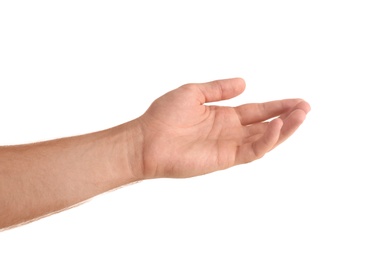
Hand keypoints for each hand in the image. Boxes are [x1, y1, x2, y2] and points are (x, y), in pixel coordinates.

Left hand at [136, 78, 309, 178]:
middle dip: (287, 117)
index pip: (258, 111)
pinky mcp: (225, 159)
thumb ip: (219, 88)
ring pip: (264, 139)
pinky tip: (278, 127)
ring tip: (301, 115)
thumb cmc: (164, 115)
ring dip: (284, 128)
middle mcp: (230, 132)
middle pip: (266, 125)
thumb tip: (244, 83)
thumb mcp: (193, 92)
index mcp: (224, 116)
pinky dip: (267, 140)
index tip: (297, 100)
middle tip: (306, 108)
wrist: (147, 139)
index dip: (277, 105)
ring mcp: (229, 146)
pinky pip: (252, 150)